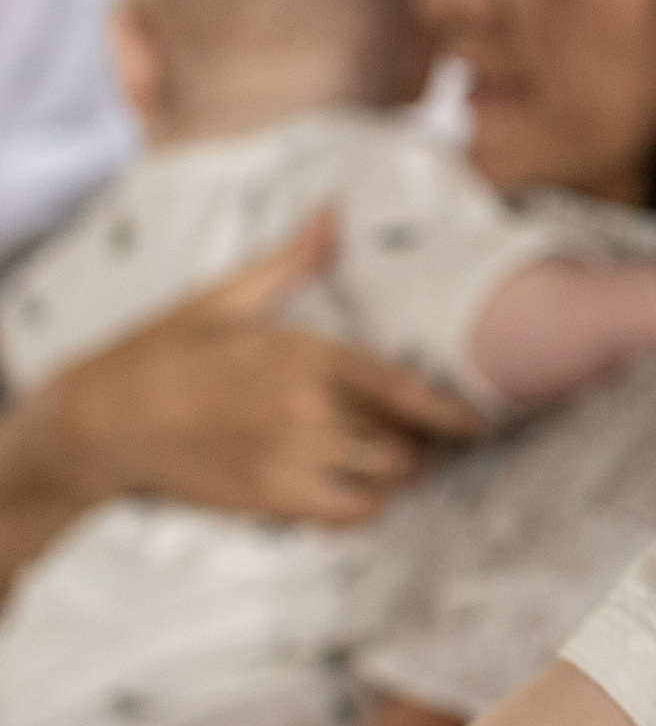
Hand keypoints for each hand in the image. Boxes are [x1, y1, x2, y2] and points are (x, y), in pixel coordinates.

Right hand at [42, 216, 481, 523]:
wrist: (104, 420)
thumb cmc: (166, 351)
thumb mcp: (226, 296)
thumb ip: (293, 260)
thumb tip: (333, 211)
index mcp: (301, 351)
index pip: (401, 386)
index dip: (451, 411)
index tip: (482, 421)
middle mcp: (304, 407)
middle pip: (403, 433)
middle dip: (425, 437)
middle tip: (438, 438)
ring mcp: (289, 457)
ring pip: (386, 474)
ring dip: (403, 470)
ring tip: (403, 459)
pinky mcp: (272, 499)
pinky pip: (352, 513)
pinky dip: (370, 505)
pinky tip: (364, 490)